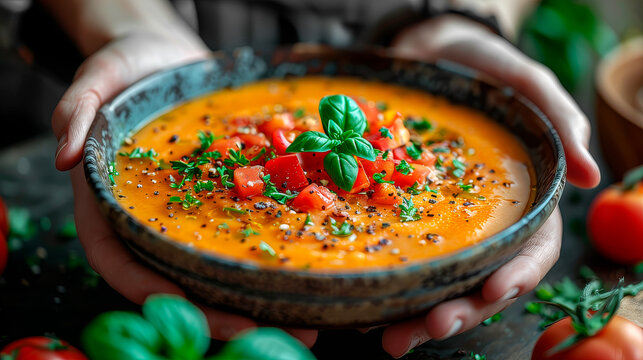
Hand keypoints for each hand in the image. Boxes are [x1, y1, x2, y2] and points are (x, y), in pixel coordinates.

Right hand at [53, 31, 316, 346]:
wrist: (168, 58)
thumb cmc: (126, 70)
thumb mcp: (96, 78)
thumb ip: (75, 112)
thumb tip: (62, 157)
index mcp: (110, 204)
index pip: (118, 259)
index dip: (148, 289)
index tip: (187, 309)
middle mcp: (151, 220)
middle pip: (176, 279)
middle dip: (214, 313)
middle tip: (258, 334)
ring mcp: (189, 214)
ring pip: (216, 269)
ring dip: (254, 301)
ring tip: (300, 324)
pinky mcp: (223, 199)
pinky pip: (247, 232)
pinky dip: (273, 258)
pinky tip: (308, 272)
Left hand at [380, 15, 599, 356]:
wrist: (427, 55)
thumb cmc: (485, 70)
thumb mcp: (525, 86)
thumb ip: (559, 123)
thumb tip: (591, 175)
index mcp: (520, 203)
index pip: (530, 252)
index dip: (517, 277)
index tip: (493, 293)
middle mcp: (482, 225)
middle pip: (480, 281)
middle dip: (459, 310)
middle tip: (429, 326)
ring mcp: (440, 226)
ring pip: (437, 283)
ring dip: (416, 314)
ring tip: (389, 336)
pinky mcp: (399, 218)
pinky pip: (394, 257)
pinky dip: (382, 286)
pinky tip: (361, 308)